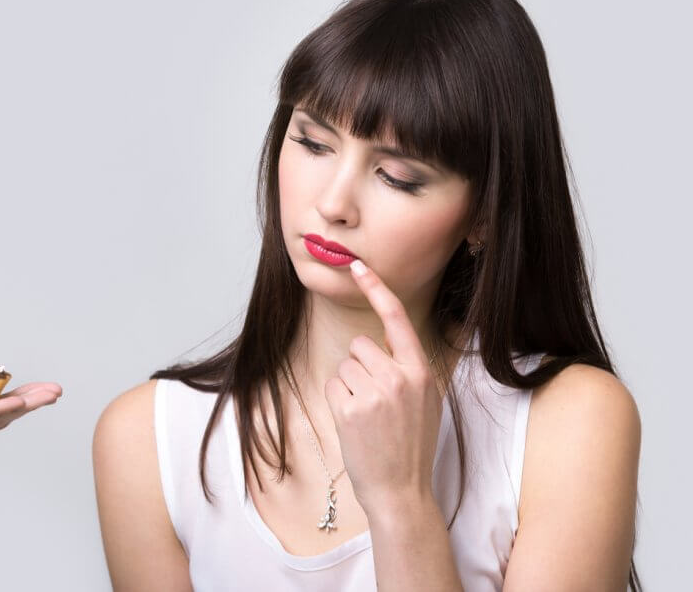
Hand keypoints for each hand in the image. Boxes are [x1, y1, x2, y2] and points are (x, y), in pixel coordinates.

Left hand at [323, 259, 441, 511]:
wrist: (401, 490)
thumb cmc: (410, 445)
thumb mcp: (425, 400)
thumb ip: (407, 368)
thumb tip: (382, 341)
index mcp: (421, 371)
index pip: (397, 319)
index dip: (376, 289)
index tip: (358, 266)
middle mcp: (399, 377)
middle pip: (361, 346)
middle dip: (361, 367)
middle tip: (375, 401)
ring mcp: (373, 393)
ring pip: (344, 365)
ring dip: (348, 385)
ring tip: (367, 415)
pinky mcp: (349, 409)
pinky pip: (332, 384)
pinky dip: (337, 400)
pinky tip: (354, 423)